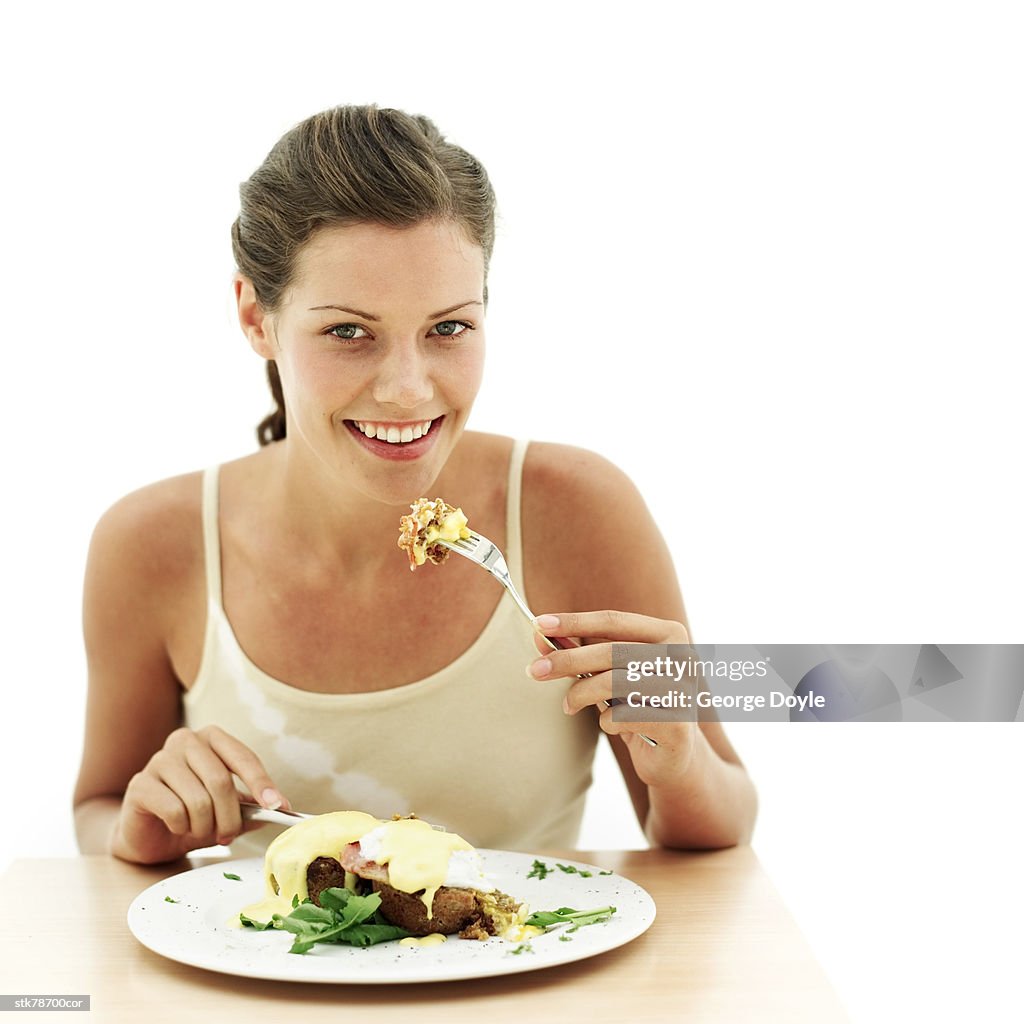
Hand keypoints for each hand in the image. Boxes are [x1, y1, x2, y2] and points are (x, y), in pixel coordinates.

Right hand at [111, 725, 289, 863]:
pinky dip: (182, 827)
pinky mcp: (140, 784)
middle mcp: (185, 740)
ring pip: (198, 799)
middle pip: (220, 781)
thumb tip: (281, 808)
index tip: (279, 807)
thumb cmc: (192, 815)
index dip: (262, 784)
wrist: (149, 835)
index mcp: (211, 738)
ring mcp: (159, 759)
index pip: (243, 758)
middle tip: (229, 836)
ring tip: (200, 831)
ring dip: (205, 826)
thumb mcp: (227, 810)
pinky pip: (174, 810)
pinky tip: (177, 827)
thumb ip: (251, 807)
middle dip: (230, 817)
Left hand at [527, 610, 697, 785]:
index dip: (575, 621)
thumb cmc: (638, 704)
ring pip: (614, 682)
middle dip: (567, 660)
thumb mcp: (610, 674)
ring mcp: (682, 690)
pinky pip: (623, 716)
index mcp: (669, 634)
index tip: (539, 624)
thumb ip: (581, 653)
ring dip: (581, 695)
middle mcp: (682, 657)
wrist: (674, 753)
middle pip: (611, 651)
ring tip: (569, 706)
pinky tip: (612, 725)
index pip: (614, 620)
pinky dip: (606, 721)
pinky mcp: (678, 725)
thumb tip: (540, 636)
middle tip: (535, 670)